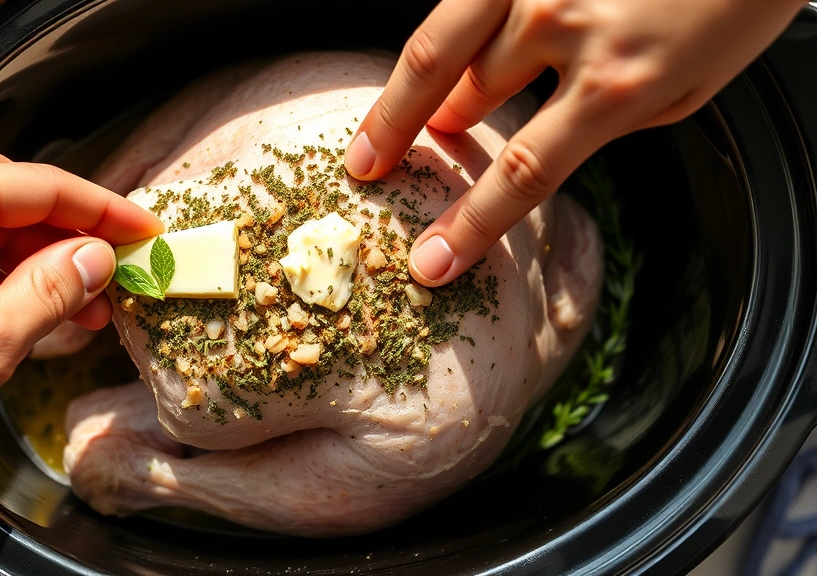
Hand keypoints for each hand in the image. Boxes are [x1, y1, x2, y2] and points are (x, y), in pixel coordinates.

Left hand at [0, 149, 162, 491]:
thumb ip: (54, 289)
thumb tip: (94, 258)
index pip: (42, 186)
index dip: (104, 212)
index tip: (140, 231)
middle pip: (11, 194)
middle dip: (66, 237)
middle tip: (110, 274)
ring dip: (28, 253)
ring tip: (71, 302)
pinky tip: (19, 297)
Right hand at [344, 0, 803, 285]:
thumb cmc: (733, 3)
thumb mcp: (685, 91)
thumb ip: (606, 121)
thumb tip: (539, 132)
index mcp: (616, 85)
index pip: (519, 173)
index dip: (468, 226)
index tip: (429, 262)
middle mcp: (564, 25)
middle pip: (461, 96)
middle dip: (409, 135)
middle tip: (369, 167)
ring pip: (444, 42)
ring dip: (414, 88)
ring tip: (383, 124)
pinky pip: (465, 1)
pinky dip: (448, 37)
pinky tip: (433, 66)